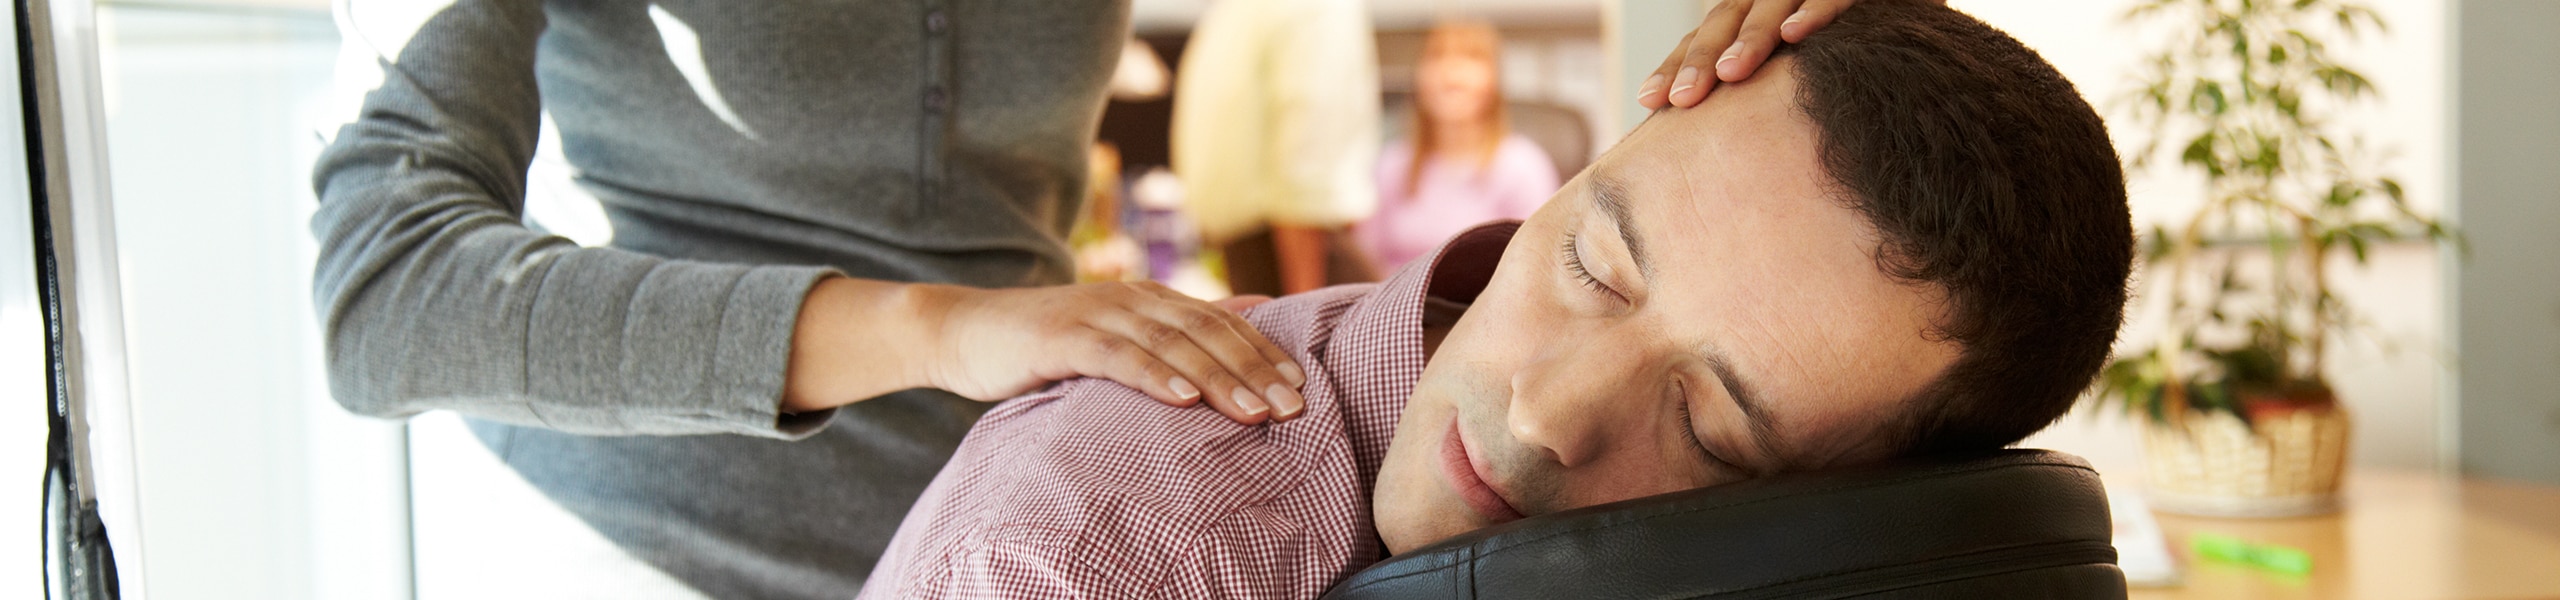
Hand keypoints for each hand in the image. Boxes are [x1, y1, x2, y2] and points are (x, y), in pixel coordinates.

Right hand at [784, 278, 1308, 424]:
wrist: (963, 331)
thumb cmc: (1046, 344)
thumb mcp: (1118, 334)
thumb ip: (1178, 328)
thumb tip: (1251, 318)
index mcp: (1150, 299)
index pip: (1221, 325)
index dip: (1264, 354)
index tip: (1303, 390)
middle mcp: (1131, 299)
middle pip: (1207, 333)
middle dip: (1255, 371)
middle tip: (1294, 408)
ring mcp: (1096, 313)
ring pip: (1170, 344)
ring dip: (1217, 378)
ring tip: (1255, 413)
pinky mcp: (1061, 337)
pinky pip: (1116, 356)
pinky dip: (1152, 375)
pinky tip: (1182, 398)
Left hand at [1635, 0, 1941, 109]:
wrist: (1907, 38)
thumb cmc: (1847, 82)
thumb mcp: (1787, 103)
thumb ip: (1756, 123)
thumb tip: (1711, 189)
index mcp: (1750, 25)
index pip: (1704, 41)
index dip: (1676, 66)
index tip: (1651, 102)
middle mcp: (1773, 3)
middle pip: (1726, 20)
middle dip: (1701, 58)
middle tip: (1683, 98)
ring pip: (1770, 3)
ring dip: (1752, 35)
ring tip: (1733, 72)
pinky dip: (1815, 10)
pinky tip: (1796, 34)